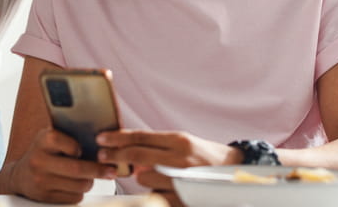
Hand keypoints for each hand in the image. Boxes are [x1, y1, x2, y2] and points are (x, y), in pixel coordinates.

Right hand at [6, 127, 117, 202]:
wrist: (20, 176)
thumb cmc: (42, 152)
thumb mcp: (47, 137)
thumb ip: (65, 134)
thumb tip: (96, 133)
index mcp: (42, 141)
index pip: (63, 141)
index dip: (78, 147)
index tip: (85, 149)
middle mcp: (39, 161)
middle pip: (76, 168)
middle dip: (98, 170)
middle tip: (111, 170)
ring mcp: (42, 181)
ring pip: (78, 185)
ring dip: (90, 181)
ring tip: (93, 176)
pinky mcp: (46, 197)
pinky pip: (73, 197)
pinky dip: (80, 191)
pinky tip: (78, 184)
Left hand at [96, 130, 239, 205]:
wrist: (235, 172)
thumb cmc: (204, 156)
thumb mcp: (183, 144)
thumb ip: (158, 147)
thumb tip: (132, 155)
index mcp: (178, 140)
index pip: (141, 136)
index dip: (118, 137)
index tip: (102, 138)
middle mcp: (180, 158)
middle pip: (137, 155)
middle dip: (116, 155)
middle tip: (101, 155)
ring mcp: (183, 180)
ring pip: (145, 178)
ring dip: (141, 178)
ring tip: (149, 175)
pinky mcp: (185, 199)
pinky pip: (157, 196)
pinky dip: (154, 192)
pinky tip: (160, 189)